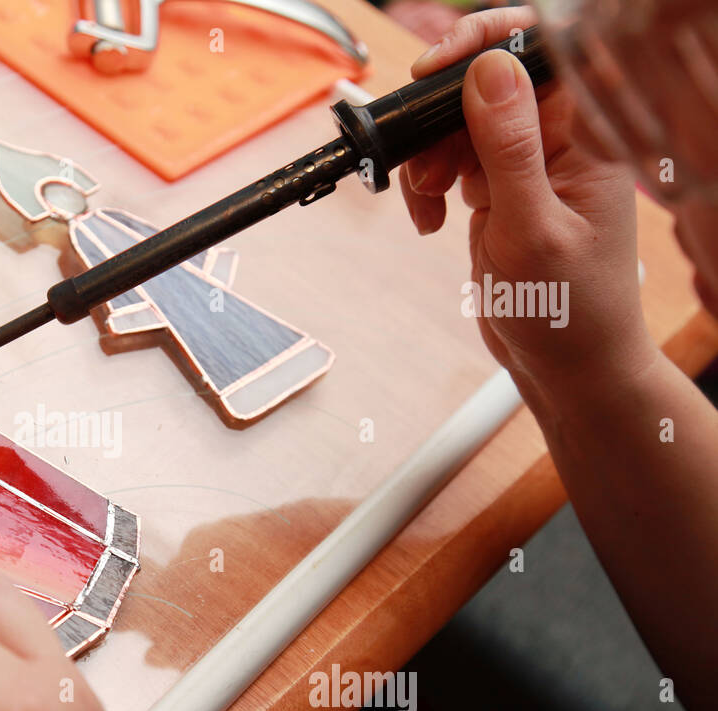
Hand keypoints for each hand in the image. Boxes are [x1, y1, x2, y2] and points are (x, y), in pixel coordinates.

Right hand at [400, 7, 657, 405]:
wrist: (566, 368)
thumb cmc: (568, 312)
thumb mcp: (531, 229)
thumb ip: (510, 148)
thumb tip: (490, 70)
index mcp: (586, 138)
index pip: (539, 54)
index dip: (484, 46)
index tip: (433, 71)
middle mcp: (559, 143)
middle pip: (485, 86)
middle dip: (440, 118)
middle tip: (421, 163)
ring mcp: (527, 167)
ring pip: (459, 125)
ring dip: (428, 158)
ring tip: (427, 204)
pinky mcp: (500, 192)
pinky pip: (452, 163)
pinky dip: (428, 185)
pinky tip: (431, 220)